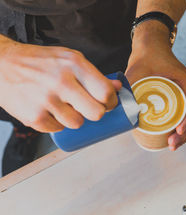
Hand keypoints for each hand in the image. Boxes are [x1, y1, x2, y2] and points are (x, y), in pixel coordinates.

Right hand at [0, 38, 120, 132]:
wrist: (1, 64)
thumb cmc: (39, 62)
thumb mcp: (68, 58)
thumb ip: (93, 74)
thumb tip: (117, 88)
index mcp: (74, 65)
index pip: (105, 92)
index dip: (111, 102)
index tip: (108, 103)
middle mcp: (61, 82)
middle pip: (96, 113)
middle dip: (97, 113)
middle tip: (89, 108)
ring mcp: (46, 101)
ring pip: (77, 124)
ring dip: (74, 118)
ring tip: (65, 106)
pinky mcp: (34, 117)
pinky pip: (57, 129)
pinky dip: (56, 123)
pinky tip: (49, 109)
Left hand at [125, 22, 185, 150]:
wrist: (149, 45)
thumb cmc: (148, 54)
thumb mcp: (137, 70)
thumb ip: (129, 87)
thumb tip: (121, 109)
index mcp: (184, 80)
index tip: (179, 130)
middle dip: (185, 132)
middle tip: (173, 144)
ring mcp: (183, 93)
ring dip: (184, 132)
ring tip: (172, 144)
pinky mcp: (176, 97)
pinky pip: (182, 113)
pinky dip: (179, 126)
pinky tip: (171, 135)